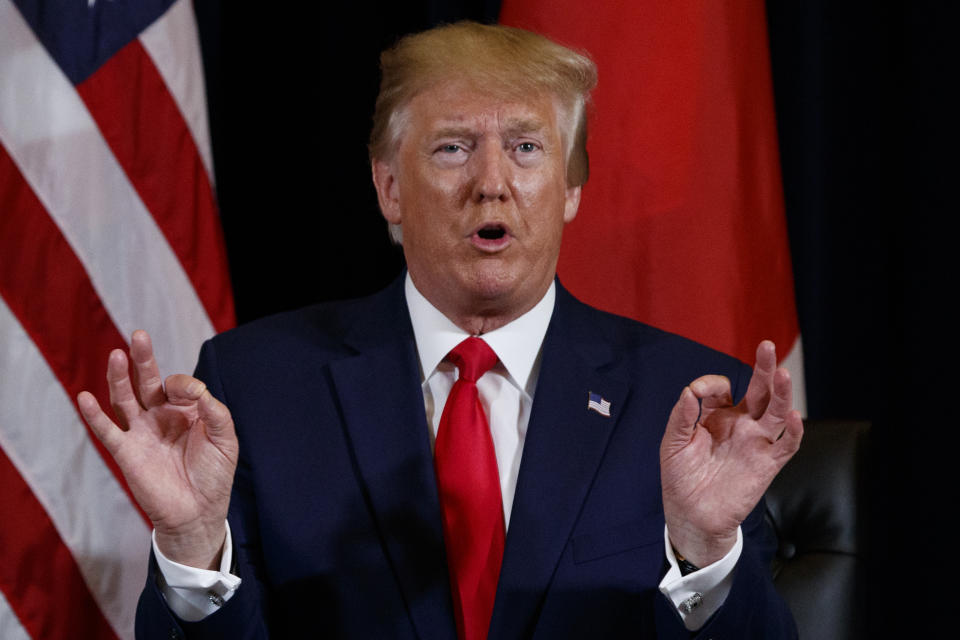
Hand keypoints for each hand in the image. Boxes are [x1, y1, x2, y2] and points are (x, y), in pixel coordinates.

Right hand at [77, 330, 237, 569]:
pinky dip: (94, 416)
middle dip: (143, 359)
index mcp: (186, 411)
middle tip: (139, 335)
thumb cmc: (214, 474)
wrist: (199, 512)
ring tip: (115, 354)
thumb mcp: (224, 437)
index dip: (185, 384)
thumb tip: (192, 387)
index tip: (195, 394)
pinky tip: (83, 397)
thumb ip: (213, 409)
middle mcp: (160, 417)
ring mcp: (141, 433)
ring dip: (119, 378)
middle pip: (147, 382)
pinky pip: (107, 431)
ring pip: (125, 399)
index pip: (179, 385)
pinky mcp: (127, 453)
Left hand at [659, 340, 801, 566]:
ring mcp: (755, 442)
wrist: (691, 516)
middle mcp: (740, 424)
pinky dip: (794, 431)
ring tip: (783, 373)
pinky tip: (794, 415)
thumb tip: (689, 391)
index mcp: (716, 416)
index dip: (710, 384)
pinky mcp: (766, 464)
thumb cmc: (680, 478)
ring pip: (776, 412)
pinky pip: (786, 446)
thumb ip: (681, 417)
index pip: (722, 388)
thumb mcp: (673, 444)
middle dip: (764, 368)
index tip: (696, 393)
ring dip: (781, 393)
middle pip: (759, 391)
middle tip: (767, 346)